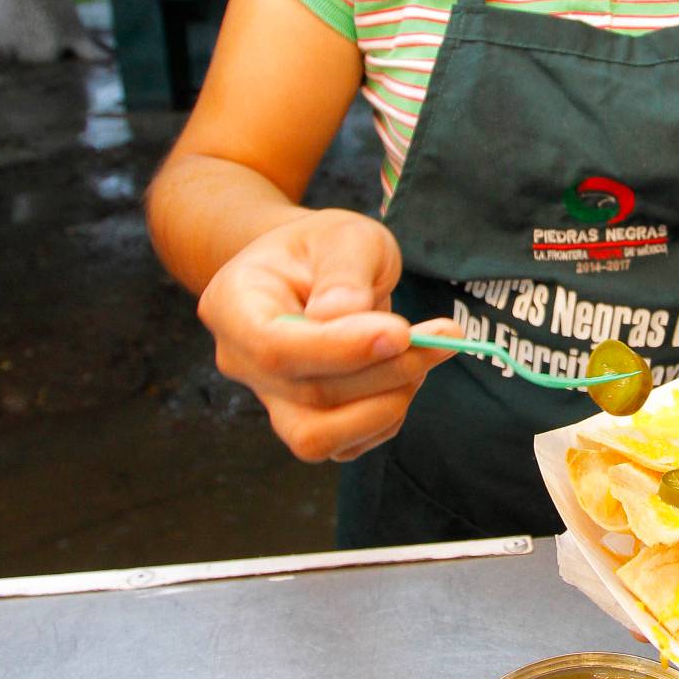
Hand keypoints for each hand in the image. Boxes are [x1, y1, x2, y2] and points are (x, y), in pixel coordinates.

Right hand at [197, 208, 459, 463]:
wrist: (315, 270)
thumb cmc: (325, 247)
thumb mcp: (343, 235)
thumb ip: (344, 271)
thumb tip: (344, 314)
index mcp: (233, 306)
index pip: (274, 346)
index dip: (339, 348)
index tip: (401, 331)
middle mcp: (241, 362)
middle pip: (305, 394)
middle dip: (385, 372)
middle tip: (444, 337)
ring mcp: (271, 399)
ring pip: (319, 436)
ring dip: (387, 403)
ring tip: (427, 354)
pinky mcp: (305, 422)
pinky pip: (344, 444)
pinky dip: (386, 417)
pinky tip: (409, 373)